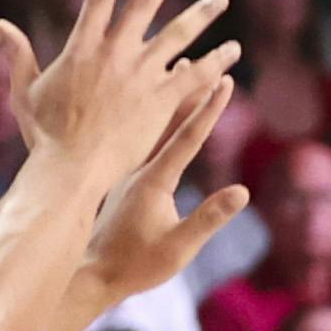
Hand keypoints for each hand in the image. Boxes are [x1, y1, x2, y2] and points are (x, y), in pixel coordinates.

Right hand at [3, 0, 242, 212]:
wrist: (71, 169)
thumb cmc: (45, 137)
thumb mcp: (26, 93)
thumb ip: (19, 56)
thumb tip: (0, 25)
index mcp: (82, 47)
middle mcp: (114, 53)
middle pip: (144, 2)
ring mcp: (140, 75)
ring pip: (178, 34)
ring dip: (202, 12)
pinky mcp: (160, 101)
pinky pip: (194, 75)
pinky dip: (214, 61)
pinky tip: (233, 50)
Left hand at [79, 52, 249, 309]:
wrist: (87, 274)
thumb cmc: (133, 266)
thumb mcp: (178, 247)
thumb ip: (209, 218)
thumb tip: (242, 192)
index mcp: (154, 179)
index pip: (187, 136)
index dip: (209, 108)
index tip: (225, 79)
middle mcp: (138, 166)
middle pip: (167, 117)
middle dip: (191, 87)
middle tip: (207, 56)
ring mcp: (126, 169)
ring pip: (148, 121)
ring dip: (166, 93)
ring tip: (177, 64)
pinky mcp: (117, 175)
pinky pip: (134, 133)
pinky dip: (148, 113)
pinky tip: (147, 102)